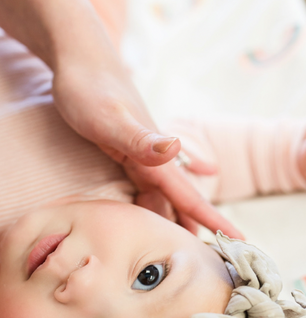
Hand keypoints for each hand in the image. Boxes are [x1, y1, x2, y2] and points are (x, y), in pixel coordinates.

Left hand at [52, 62, 242, 238]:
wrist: (79, 61)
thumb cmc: (89, 89)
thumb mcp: (111, 118)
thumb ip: (141, 138)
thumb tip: (174, 149)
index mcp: (154, 157)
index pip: (187, 195)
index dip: (210, 219)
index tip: (238, 241)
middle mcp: (152, 157)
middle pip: (177, 200)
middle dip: (192, 226)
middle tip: (205, 256)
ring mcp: (139, 153)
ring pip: (161, 194)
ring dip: (171, 216)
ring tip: (177, 242)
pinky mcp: (124, 149)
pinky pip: (145, 181)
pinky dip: (154, 197)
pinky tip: (163, 196)